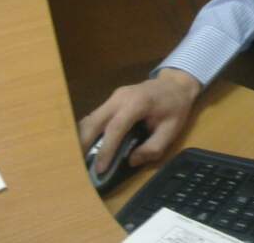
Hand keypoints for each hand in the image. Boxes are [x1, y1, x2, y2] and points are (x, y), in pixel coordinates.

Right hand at [78, 68, 201, 172]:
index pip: (115, 128)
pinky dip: (89, 131)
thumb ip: (153, 147)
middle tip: (78, 166)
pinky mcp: (111, 99)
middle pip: (95, 120)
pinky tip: (86, 146)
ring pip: (92, 118)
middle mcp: (121, 97)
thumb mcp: (172, 130)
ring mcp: (114, 96)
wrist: (175, 84)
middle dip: (84, 143)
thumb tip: (130, 161)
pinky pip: (96, 116)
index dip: (106, 149)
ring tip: (79, 159)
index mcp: (138, 103)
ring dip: (84, 138)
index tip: (100, 169)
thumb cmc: (175, 107)